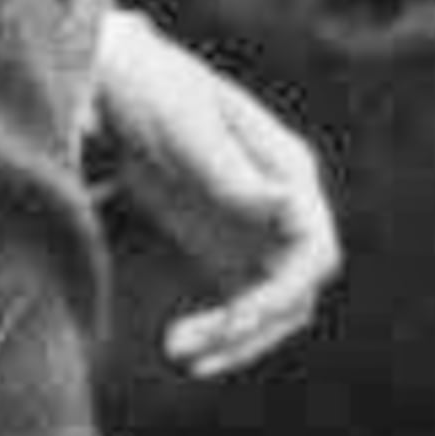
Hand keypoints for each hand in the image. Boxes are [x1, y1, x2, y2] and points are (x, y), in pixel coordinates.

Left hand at [92, 6, 339, 375]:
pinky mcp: (229, 256)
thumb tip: (289, 208)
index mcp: (289, 172)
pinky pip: (240, 312)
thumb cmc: (154, 91)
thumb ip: (234, 175)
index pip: (315, 250)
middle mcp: (286, 210)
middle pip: (297, 292)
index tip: (242, 315)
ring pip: (271, 311)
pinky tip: (183, 351)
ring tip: (178, 351)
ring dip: (233, 341)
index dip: (288, 289)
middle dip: (252, 325)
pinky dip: (218, 336)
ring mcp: (260, 236)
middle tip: (197, 343)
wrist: (118, 84)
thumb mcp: (188, 127)